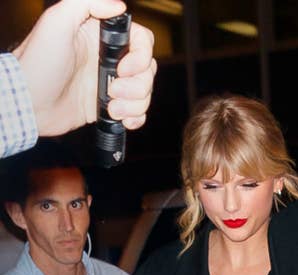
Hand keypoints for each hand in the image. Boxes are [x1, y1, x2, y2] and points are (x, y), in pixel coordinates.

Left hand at [13, 0, 155, 135]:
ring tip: (112, 108)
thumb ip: (86, 3)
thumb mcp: (56, 21)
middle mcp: (109, 60)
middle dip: (138, 86)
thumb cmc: (38, 63)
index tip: (123, 69)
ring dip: (134, 104)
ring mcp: (110, 84)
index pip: (142, 41)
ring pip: (145, 93)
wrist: (29, 103)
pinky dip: (135, 118)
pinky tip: (122, 118)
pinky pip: (137, 113)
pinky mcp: (109, 107)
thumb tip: (119, 6)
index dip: (140, 57)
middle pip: (148, 70)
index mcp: (101, 38)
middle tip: (114, 91)